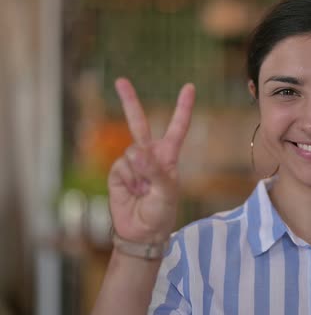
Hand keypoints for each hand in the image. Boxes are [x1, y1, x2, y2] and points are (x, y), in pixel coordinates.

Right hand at [108, 78, 194, 243]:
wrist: (141, 233)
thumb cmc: (161, 213)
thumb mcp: (166, 193)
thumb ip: (154, 171)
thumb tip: (137, 151)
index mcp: (169, 157)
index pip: (177, 128)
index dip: (183, 108)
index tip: (189, 87)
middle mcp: (150, 155)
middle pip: (139, 123)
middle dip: (129, 102)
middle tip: (120, 81)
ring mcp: (132, 163)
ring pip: (132, 151)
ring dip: (139, 172)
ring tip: (144, 190)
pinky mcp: (118, 172)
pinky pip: (122, 166)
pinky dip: (128, 179)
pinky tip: (132, 191)